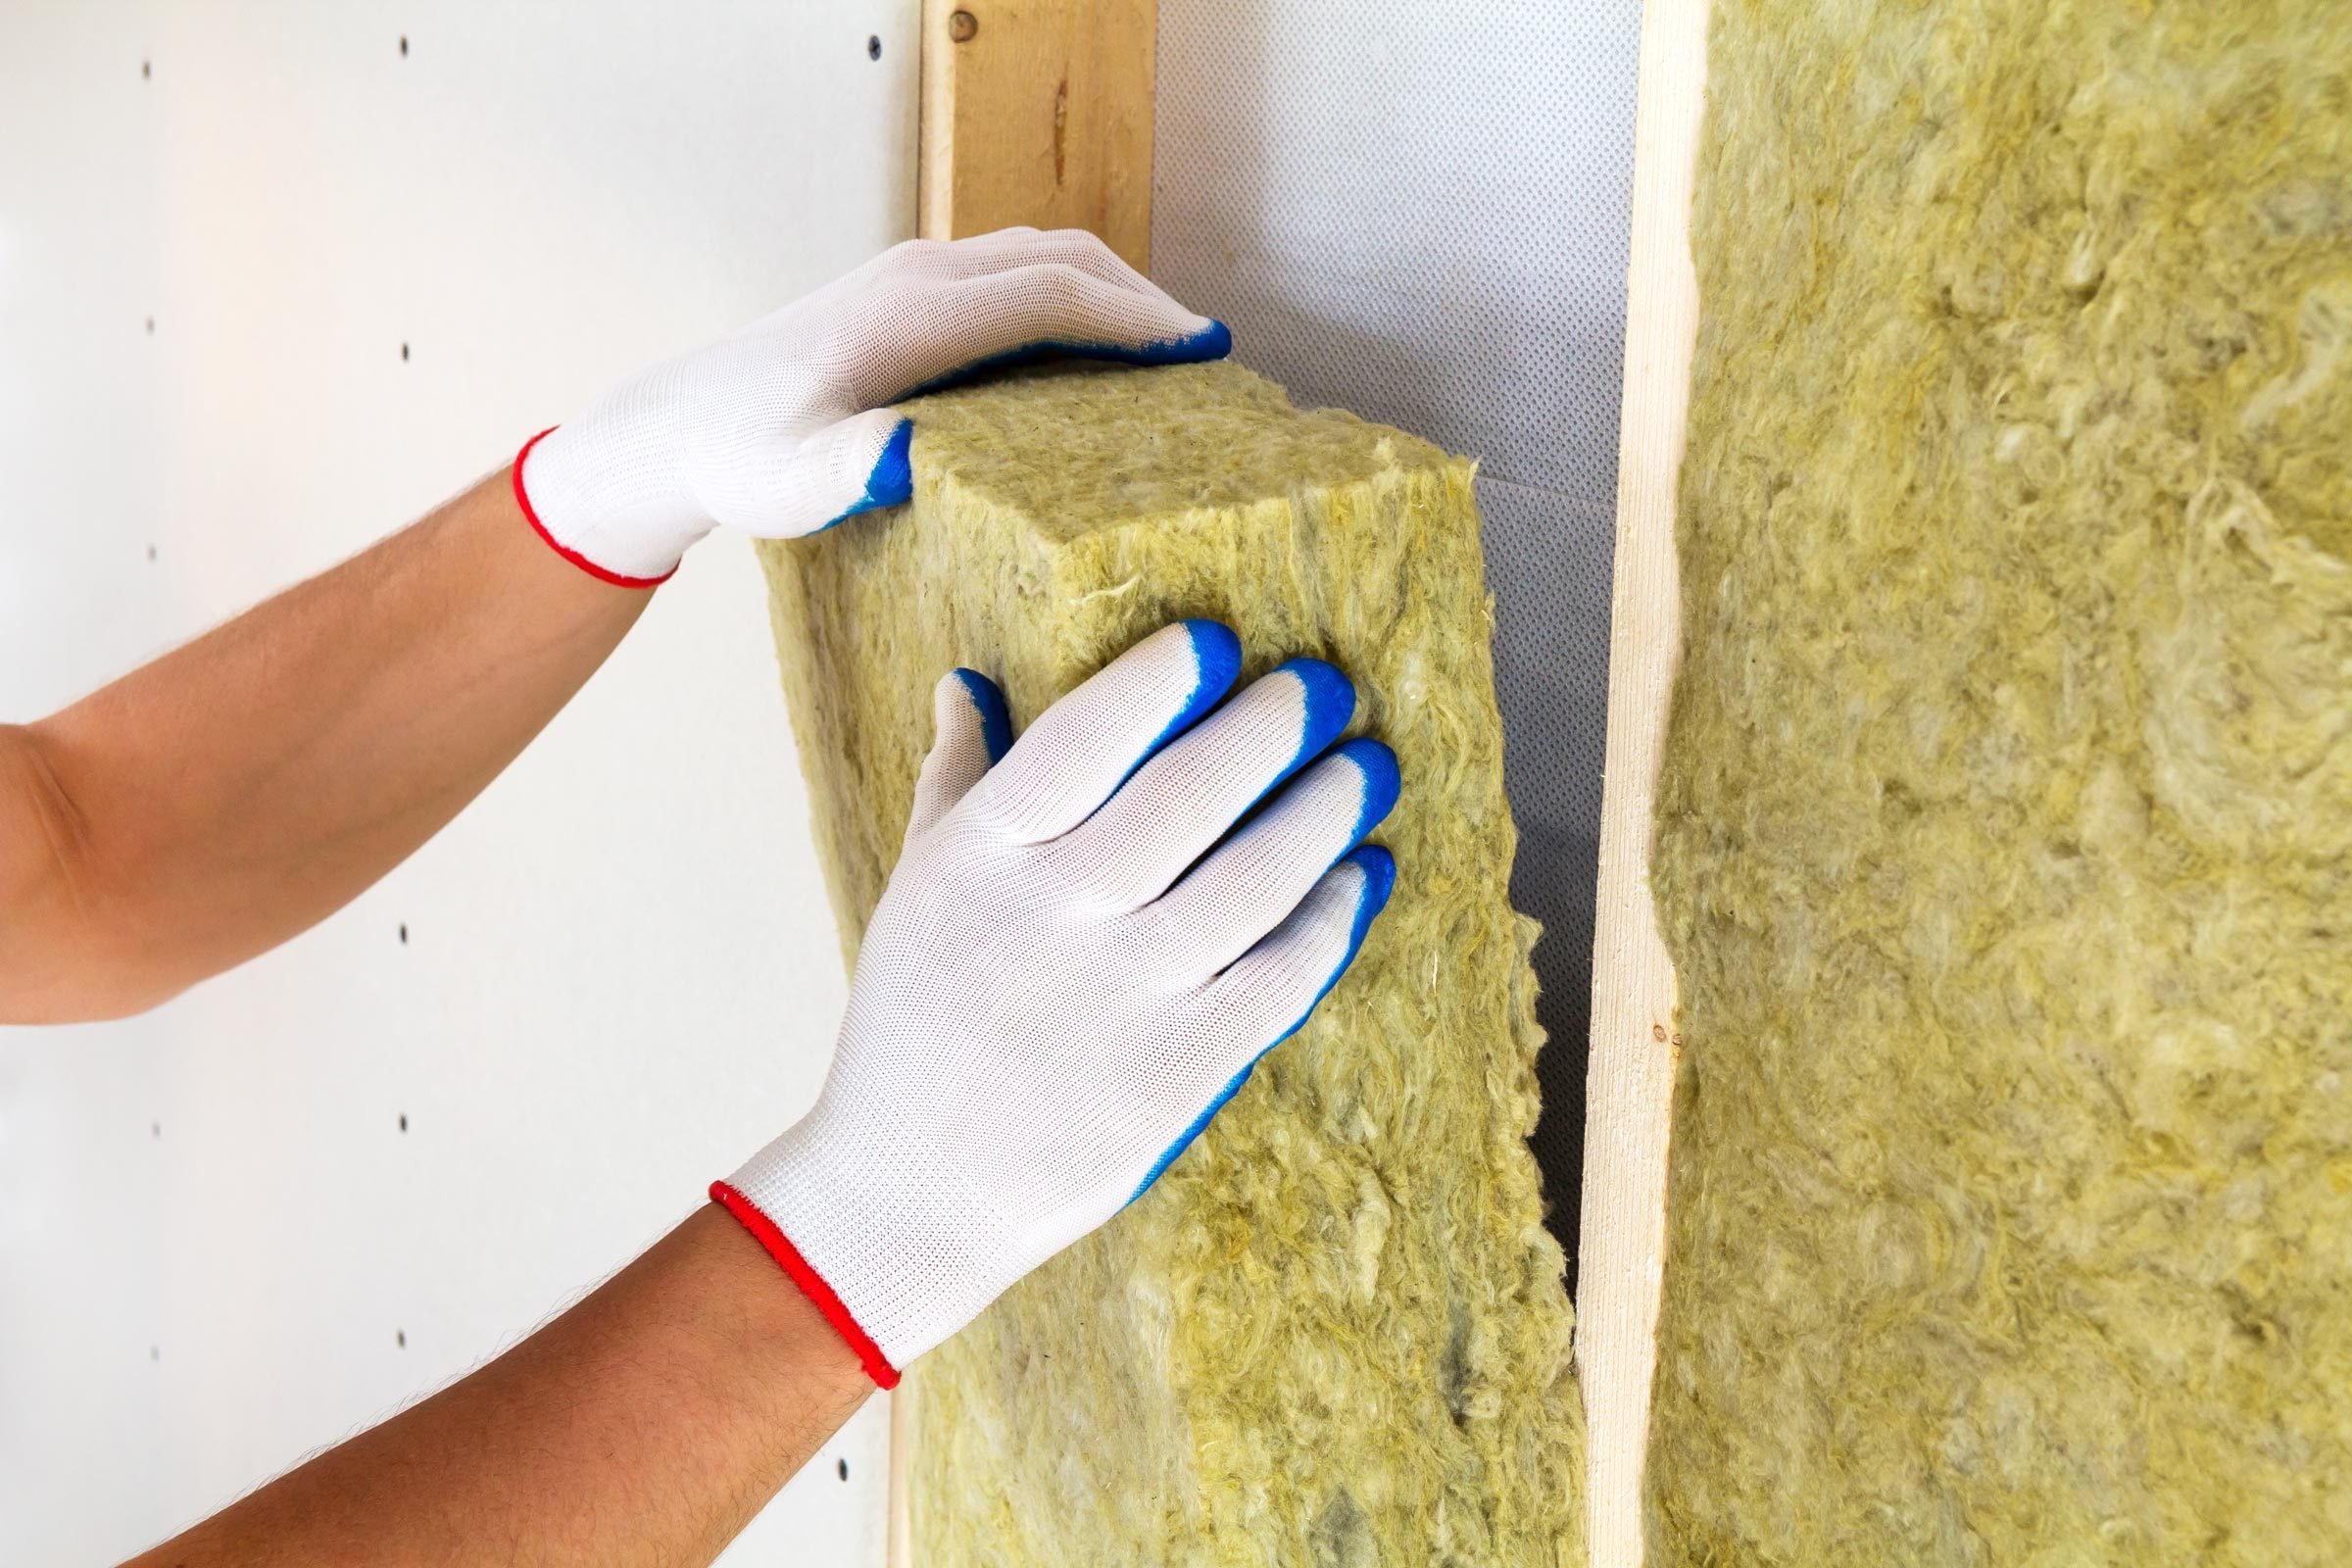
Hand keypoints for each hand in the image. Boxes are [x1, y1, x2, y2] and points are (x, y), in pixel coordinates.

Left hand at [513, 228, 1229, 584]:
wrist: (680, 421)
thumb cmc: (739, 459)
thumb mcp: (786, 482)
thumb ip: (845, 471)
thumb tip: (907, 460)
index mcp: (911, 316)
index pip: (1050, 294)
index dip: (1133, 320)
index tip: (1202, 353)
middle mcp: (920, 277)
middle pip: (1062, 259)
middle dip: (1144, 299)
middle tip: (1210, 355)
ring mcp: (916, 275)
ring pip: (1041, 257)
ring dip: (1113, 292)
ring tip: (1171, 352)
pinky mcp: (912, 292)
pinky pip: (1016, 276)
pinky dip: (1074, 298)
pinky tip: (1094, 352)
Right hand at [713, 622, 1401, 1384]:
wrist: (911, 1195)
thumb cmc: (915, 1026)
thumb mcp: (918, 892)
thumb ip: (956, 780)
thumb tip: (971, 678)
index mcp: (977, 861)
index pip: (1078, 744)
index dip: (1157, 685)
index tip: (1217, 642)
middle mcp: (1048, 920)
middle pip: (1183, 800)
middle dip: (1268, 730)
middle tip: (1325, 688)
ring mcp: (1118, 1000)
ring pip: (1250, 881)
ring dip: (1323, 814)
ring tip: (1370, 767)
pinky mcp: (1176, 1074)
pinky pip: (1278, 977)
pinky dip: (1332, 918)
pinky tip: (1363, 874)